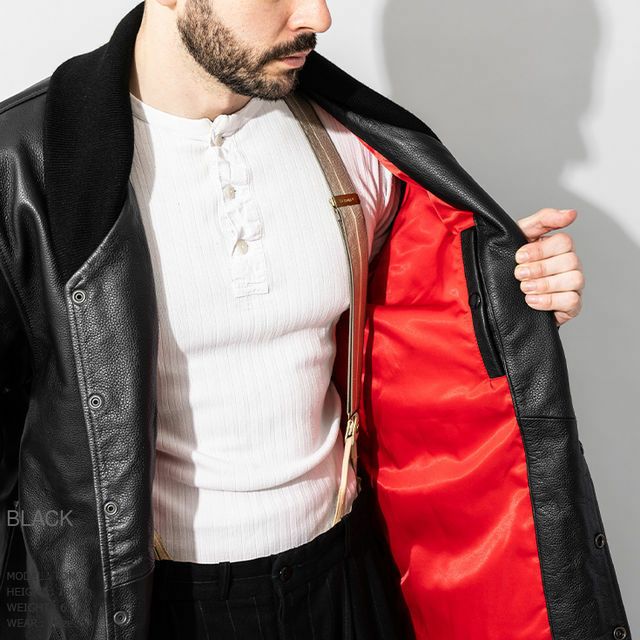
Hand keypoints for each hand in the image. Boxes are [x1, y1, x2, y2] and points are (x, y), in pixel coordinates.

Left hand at [513, 208, 583, 327]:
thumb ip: (543, 220)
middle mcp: (570, 264)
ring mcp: (573, 285)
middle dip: (539, 268)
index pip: (564, 241)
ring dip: (545, 284)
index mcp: (560, 247)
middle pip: (570, 261)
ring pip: (574, 279)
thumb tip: (571, 213)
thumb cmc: (517, 263)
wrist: (506, 294)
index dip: (540, 250)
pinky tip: (531, 300)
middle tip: (519, 274)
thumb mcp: (522, 236)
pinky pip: (571, 301)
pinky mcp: (571, 305)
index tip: (519, 257)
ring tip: (525, 288)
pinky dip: (549, 300)